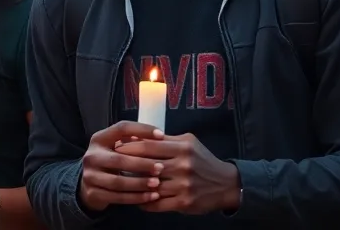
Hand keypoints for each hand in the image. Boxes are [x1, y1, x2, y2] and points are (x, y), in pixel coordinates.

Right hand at [79, 121, 165, 210]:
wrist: (88, 185)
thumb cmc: (109, 162)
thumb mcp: (115, 148)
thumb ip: (132, 142)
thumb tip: (159, 137)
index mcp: (99, 139)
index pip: (121, 128)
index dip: (142, 130)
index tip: (161, 135)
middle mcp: (92, 156)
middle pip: (119, 159)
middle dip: (142, 164)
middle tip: (160, 167)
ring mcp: (90, 176)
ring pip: (119, 182)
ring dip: (140, 183)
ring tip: (157, 184)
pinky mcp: (93, 194)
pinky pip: (118, 197)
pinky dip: (136, 198)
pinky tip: (150, 197)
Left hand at [116, 132, 240, 213]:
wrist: (226, 184)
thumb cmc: (202, 160)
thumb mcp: (187, 143)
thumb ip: (165, 139)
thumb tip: (136, 135)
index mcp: (182, 148)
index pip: (149, 145)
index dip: (129, 146)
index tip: (115, 147)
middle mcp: (183, 166)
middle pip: (147, 165)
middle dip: (127, 164)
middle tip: (112, 164)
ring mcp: (184, 186)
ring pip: (150, 185)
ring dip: (134, 184)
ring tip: (120, 182)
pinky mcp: (184, 203)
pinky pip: (158, 204)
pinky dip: (144, 202)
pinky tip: (136, 199)